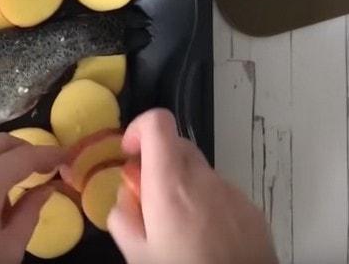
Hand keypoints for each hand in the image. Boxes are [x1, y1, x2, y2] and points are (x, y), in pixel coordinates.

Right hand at [108, 109, 277, 263]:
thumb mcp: (135, 253)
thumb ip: (121, 215)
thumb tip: (126, 196)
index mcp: (170, 183)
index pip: (157, 122)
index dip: (138, 129)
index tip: (130, 155)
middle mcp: (204, 178)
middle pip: (176, 146)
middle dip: (157, 163)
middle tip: (148, 199)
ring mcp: (232, 192)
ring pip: (199, 172)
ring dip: (183, 187)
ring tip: (179, 228)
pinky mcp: (252, 209)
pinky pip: (221, 193)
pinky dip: (206, 204)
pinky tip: (205, 238)